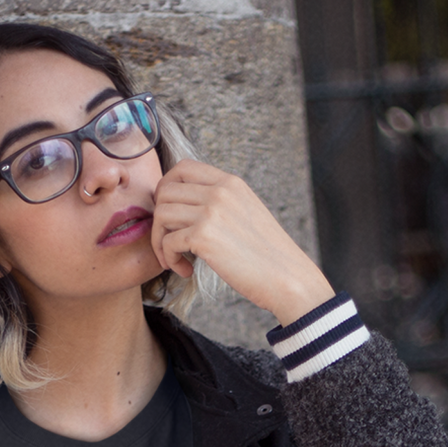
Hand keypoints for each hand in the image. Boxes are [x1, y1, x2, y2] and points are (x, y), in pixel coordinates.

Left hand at [150, 160, 334, 324]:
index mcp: (230, 182)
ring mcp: (211, 211)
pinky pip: (168, 242)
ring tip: (175, 260)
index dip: (167, 189)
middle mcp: (219, 190)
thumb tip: (189, 208)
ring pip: (161, 215)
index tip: (171, 215)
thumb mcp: (247, 213)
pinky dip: (169, 259)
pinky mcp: (204, 236)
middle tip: (168, 242)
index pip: (182, 168)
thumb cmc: (268, 255)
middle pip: (165, 191)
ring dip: (160, 241)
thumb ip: (221, 203)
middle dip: (159, 219)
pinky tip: (185, 271)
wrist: (288, 278)